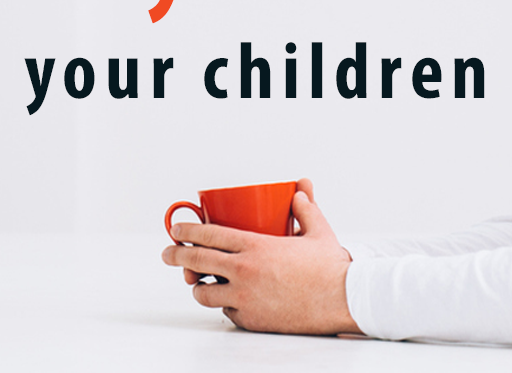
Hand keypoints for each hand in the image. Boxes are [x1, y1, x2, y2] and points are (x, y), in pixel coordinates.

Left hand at [160, 178, 360, 334]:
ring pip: (204, 293)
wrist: (344, 301)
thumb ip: (306, 209)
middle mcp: (244, 271)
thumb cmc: (331, 268)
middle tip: (168, 254)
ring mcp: (245, 298)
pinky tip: (230, 301)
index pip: (208, 235)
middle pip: (195, 262)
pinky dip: (226, 306)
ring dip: (199, 287)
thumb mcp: (318, 232)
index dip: (187, 231)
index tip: (177, 230)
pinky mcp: (251, 319)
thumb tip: (300, 192)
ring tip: (199, 284)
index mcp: (255, 246)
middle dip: (176, 256)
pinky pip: (227, 312)